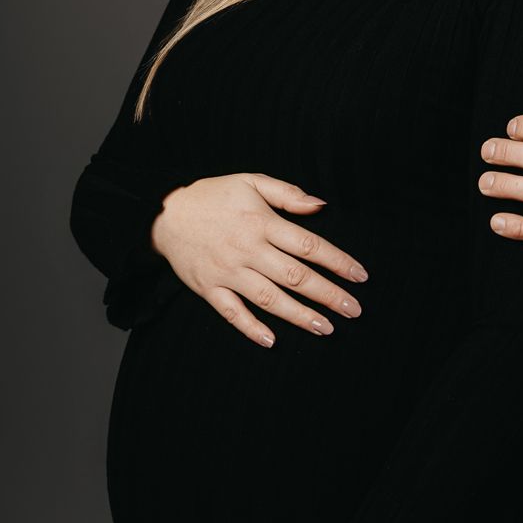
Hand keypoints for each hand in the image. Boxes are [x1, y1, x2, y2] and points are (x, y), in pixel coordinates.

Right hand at [151, 171, 367, 347]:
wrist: (163, 213)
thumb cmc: (213, 196)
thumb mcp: (250, 181)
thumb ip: (287, 194)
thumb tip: (321, 205)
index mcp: (261, 222)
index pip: (309, 245)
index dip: (338, 261)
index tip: (360, 276)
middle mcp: (247, 249)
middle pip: (295, 276)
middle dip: (327, 294)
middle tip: (353, 310)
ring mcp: (228, 272)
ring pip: (269, 298)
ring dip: (299, 315)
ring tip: (325, 328)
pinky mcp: (209, 288)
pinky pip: (232, 313)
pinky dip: (251, 328)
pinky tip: (272, 341)